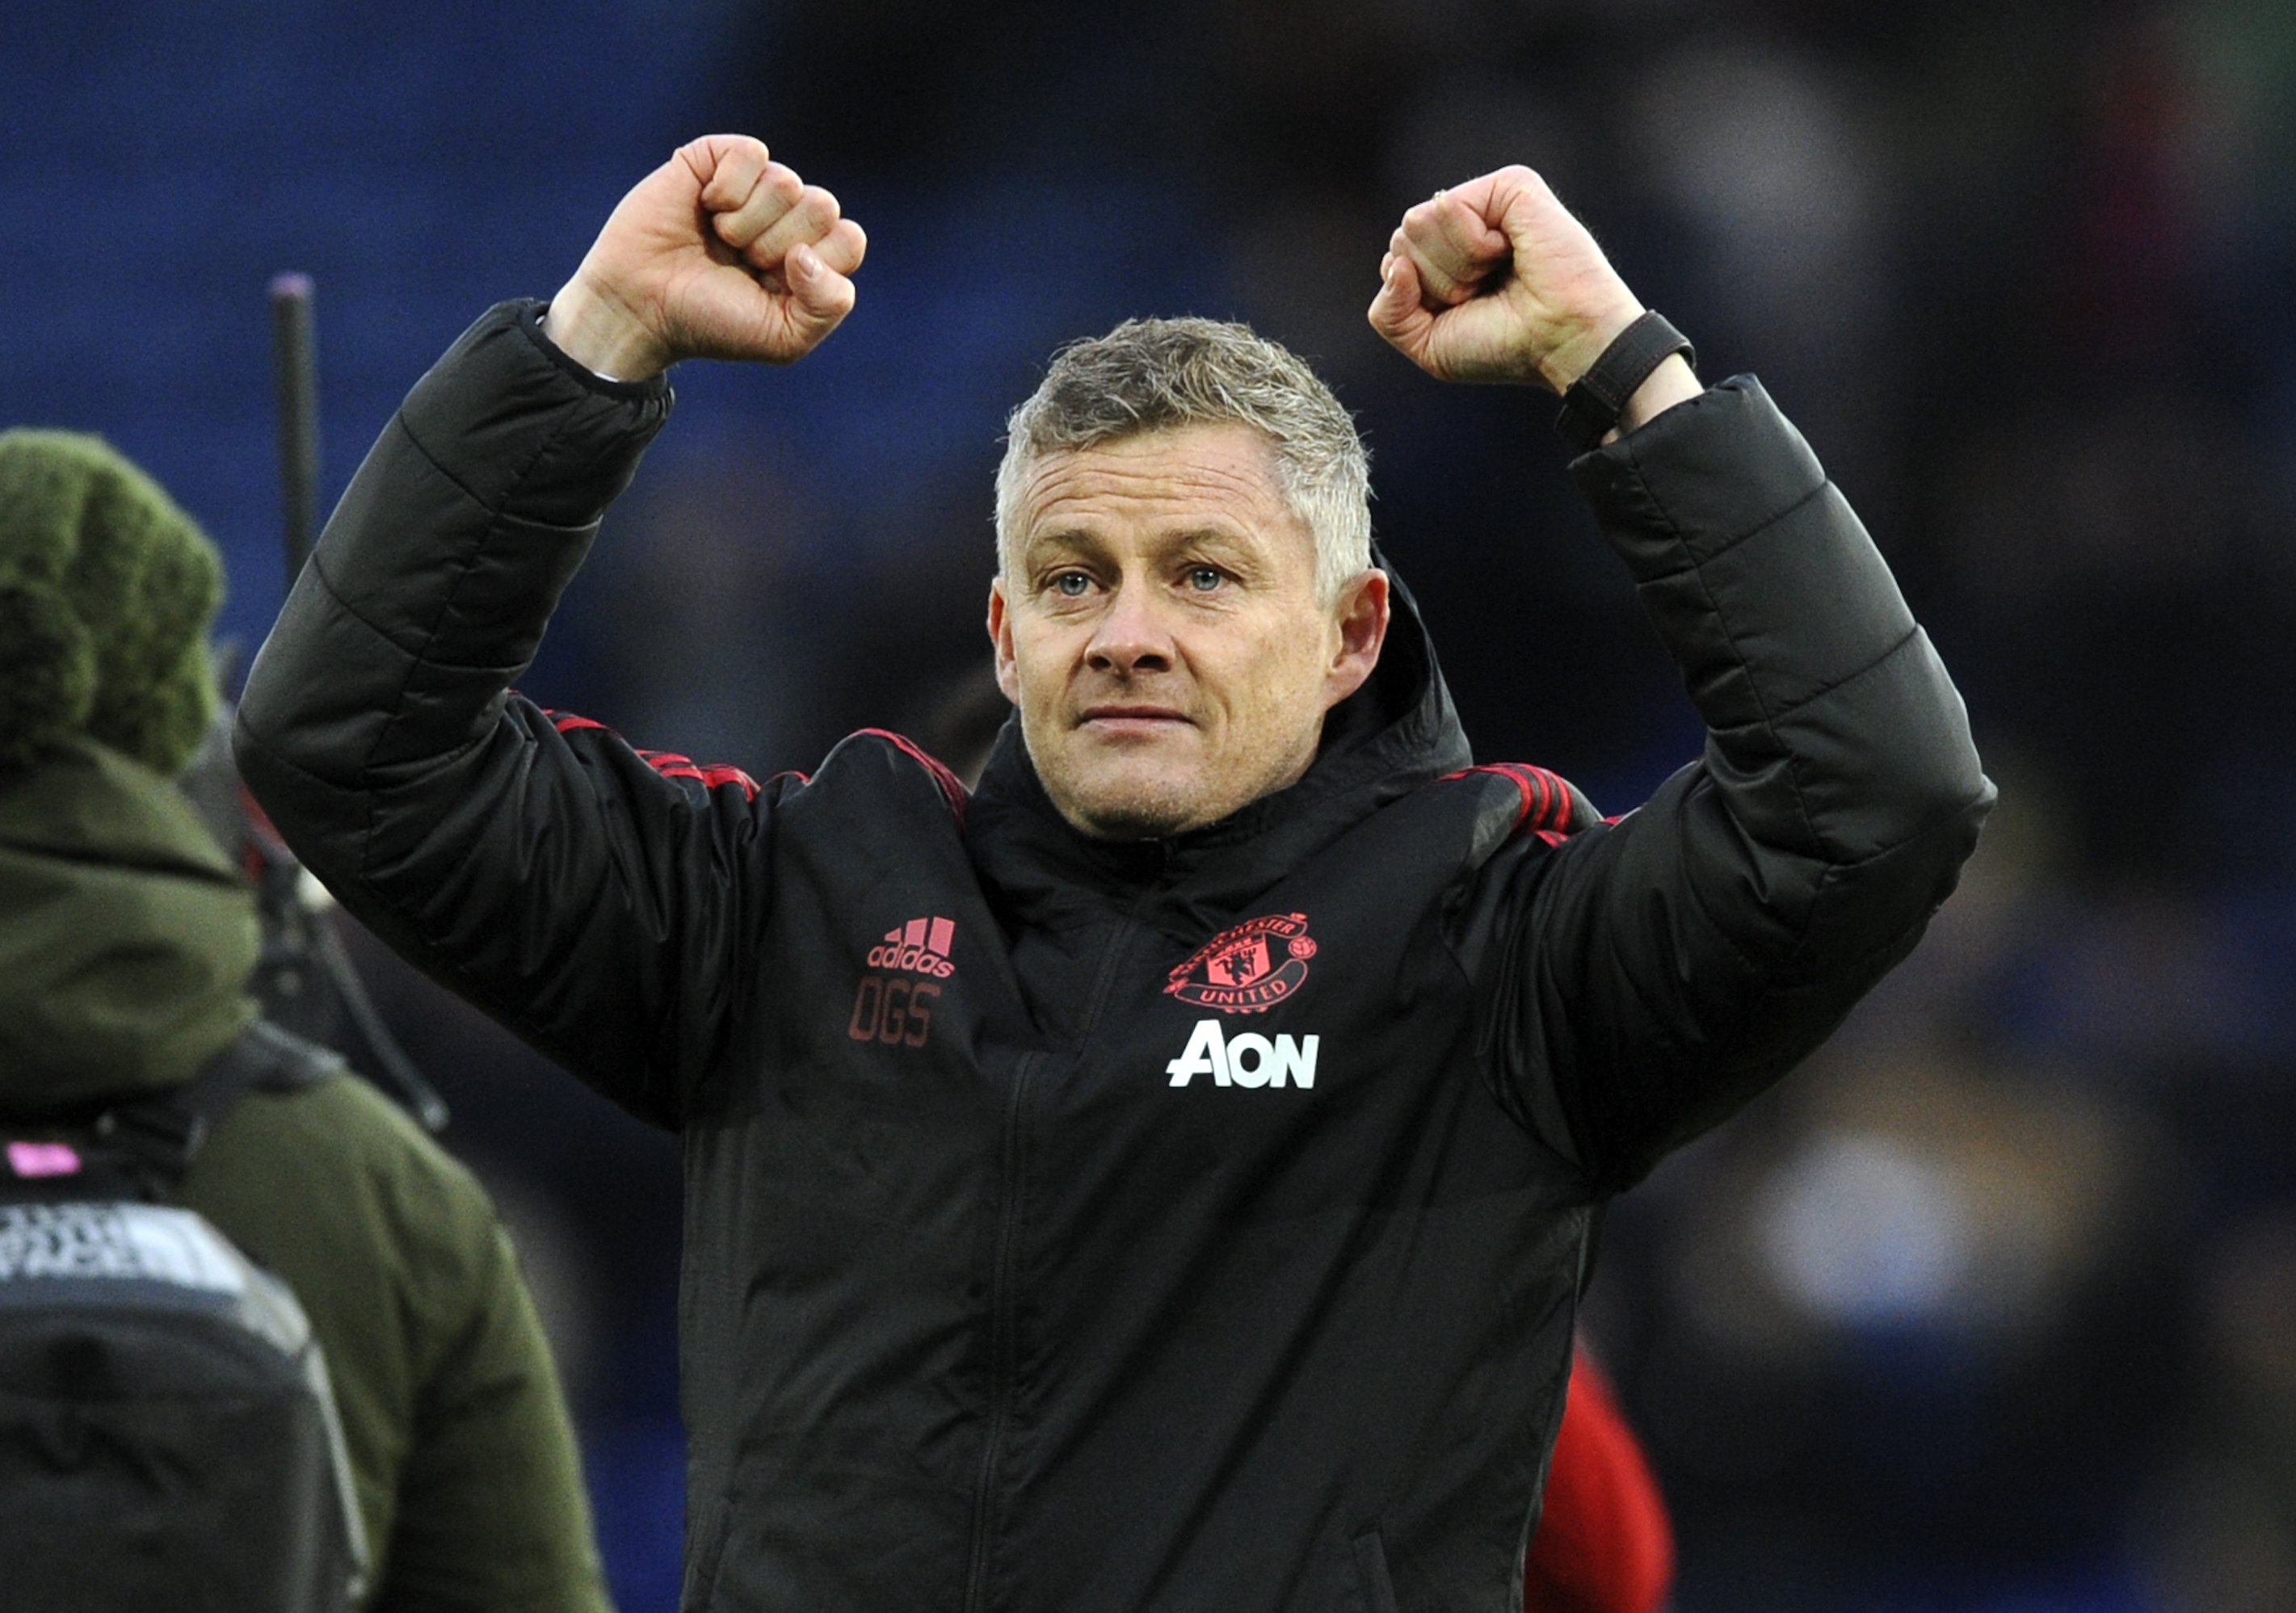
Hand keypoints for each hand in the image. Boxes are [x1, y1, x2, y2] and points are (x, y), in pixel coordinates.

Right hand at [543, 135, 866, 379]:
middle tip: (742, 263)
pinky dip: (728, 188)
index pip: (849, 239)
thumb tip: (809, 252)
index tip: (772, 285)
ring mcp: (754, 185)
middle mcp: (788, 216)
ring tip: (719, 239)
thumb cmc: (712, 323)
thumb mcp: (784, 338)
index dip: (813, 267)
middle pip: (822, 206)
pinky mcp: (715, 159)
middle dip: (778, 245)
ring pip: (787, 182)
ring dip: (748, 223)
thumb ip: (828, 306)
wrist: (642, 309)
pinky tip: (706, 207)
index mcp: (812, 254)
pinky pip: (752, 153)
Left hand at [1366, 166, 1646, 394]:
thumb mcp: (1427, 344)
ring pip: (1416, 222)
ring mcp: (1486, 201)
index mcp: (1446, 257)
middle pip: (1401, 239)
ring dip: (1455, 266)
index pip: (1393, 261)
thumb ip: (1388, 313)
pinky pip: (1448, 207)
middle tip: (1486, 293)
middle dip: (1436, 282)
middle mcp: (1464, 224)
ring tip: (1499, 273)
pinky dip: (1473, 245)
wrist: (1559, 342)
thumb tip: (1394, 263)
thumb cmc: (1503, 346)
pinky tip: (1509, 251)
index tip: (1467, 311)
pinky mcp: (1509, 185)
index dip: (1419, 298)